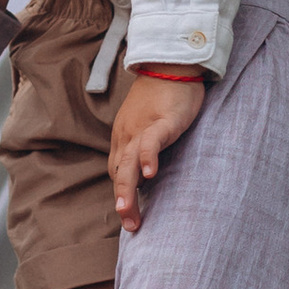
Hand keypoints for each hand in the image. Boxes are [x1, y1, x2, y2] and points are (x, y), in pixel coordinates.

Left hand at [109, 69, 205, 228]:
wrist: (171, 63)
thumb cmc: (162, 97)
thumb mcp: (148, 126)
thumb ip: (144, 149)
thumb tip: (145, 177)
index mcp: (123, 138)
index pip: (117, 172)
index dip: (122, 194)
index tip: (130, 216)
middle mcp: (127, 135)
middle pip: (119, 172)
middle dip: (123, 200)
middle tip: (129, 224)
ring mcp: (143, 127)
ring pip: (129, 161)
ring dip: (127, 187)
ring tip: (127, 210)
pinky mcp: (163, 120)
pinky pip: (151, 140)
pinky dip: (148, 156)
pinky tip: (151, 173)